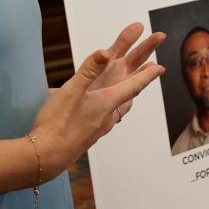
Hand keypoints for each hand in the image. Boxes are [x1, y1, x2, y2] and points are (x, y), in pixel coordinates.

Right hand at [30, 23, 164, 175]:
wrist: (47, 157)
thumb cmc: (57, 124)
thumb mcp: (71, 91)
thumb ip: (88, 70)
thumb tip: (106, 52)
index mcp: (107, 103)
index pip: (133, 85)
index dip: (148, 75)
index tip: (161, 67)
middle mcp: (108, 116)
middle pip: (130, 95)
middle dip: (140, 81)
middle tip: (151, 71)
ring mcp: (100, 127)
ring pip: (120, 108)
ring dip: (127, 95)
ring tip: (129, 89)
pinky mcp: (90, 134)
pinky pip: (108, 116)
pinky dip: (113, 106)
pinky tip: (103, 109)